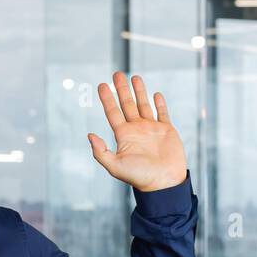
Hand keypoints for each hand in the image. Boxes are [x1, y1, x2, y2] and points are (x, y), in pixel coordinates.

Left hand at [88, 72, 186, 192]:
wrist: (164, 183)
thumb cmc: (139, 177)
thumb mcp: (115, 166)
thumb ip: (101, 152)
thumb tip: (90, 135)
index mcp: (124, 136)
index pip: (113, 112)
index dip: (107, 99)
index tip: (102, 85)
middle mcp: (136, 130)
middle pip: (127, 104)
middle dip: (122, 89)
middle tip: (117, 74)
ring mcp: (152, 129)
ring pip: (144, 105)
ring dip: (139, 91)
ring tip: (134, 77)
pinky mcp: (167, 130)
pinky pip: (162, 113)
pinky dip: (159, 103)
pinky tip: (155, 94)